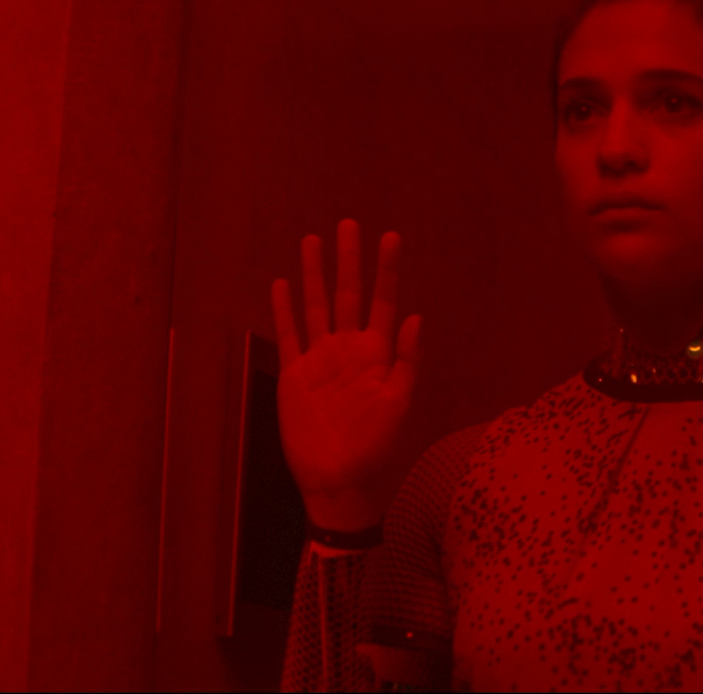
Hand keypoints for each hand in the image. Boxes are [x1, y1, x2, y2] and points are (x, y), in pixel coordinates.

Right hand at [271, 219, 421, 531]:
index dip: (387, 270)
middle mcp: (348, 349)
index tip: (389, 236)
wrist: (338, 479)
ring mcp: (320, 359)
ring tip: (313, 240)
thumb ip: (408, 360)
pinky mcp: (295, 374)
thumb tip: (418, 316)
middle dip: (348, 261)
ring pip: (315, 307)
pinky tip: (283, 284)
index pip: (383, 302)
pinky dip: (285, 310)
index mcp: (377, 353)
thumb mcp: (399, 403)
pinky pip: (289, 335)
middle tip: (349, 224)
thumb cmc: (375, 445)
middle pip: (347, 294)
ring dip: (314, 275)